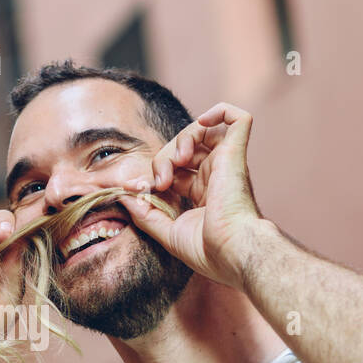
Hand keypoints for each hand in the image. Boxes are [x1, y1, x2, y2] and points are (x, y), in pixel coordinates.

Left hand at [124, 102, 268, 291]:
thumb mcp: (167, 232)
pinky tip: (202, 124)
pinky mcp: (235, 153)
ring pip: (203, 131)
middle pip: (184, 149)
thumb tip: (124, 194)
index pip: (176, 170)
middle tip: (159, 181)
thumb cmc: (208, 250)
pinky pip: (237, 118)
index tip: (141, 190)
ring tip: (176, 161)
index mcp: (205, 193)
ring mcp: (227, 163)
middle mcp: (217, 175)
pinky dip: (219, 111)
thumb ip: (144, 213)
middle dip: (163, 158)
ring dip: (181, 139)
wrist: (232, 251)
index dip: (156, 173)